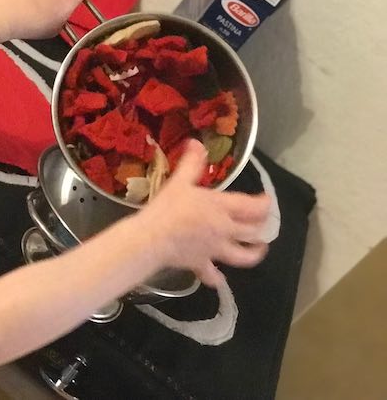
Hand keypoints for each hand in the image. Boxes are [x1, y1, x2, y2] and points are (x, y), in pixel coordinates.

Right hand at [138, 140, 270, 286]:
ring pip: (244, 256)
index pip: (253, 207)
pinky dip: (216, 278)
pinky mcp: (202, 264)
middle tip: (263, 223)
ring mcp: (216, 250)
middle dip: (262, 227)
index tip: (267, 200)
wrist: (153, 238)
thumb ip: (191, 164)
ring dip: (254, 253)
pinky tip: (218, 278)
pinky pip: (213, 274)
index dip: (264, 203)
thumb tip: (196, 143)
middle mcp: (225, 230)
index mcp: (222, 208)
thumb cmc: (168, 208)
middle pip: (253, 231)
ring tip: (259, 250)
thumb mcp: (180, 181)